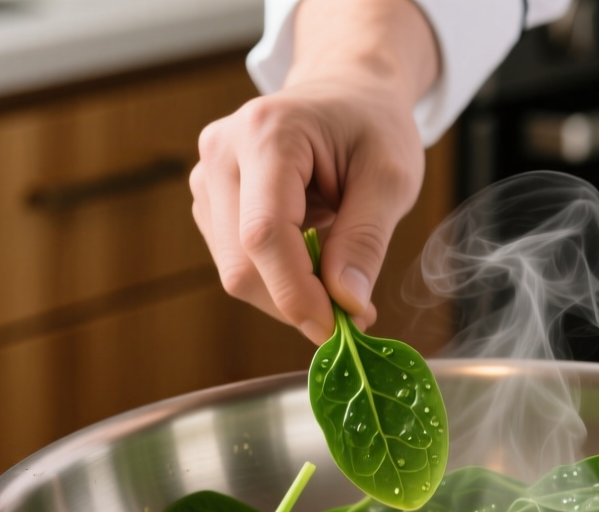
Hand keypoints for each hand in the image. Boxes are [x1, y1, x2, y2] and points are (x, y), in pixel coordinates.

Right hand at [189, 0, 438, 343]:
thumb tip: (347, 304)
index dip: (297, 294)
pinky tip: (311, 250)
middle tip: (351, 310)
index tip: (338, 330)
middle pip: (242, 264)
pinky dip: (279, 278)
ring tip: (335, 260)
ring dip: (289, 291)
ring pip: (236, 272)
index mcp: (266, 133)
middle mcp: (221, 153)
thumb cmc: (372, 126)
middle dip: (297, 301)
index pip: (264, 234)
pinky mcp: (209, 202)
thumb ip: (367, 239)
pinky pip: (238, 264)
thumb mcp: (391, 177)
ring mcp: (207, 178)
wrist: (346, 93)